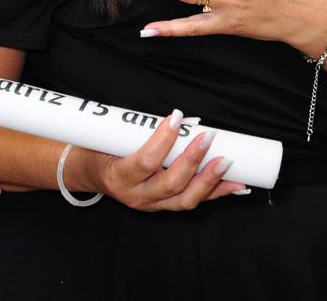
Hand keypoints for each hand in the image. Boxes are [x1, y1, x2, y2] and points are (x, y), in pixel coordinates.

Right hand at [73, 109, 246, 210]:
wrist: (91, 175)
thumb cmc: (100, 152)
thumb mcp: (112, 138)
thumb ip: (142, 131)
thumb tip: (185, 121)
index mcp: (119, 177)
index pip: (146, 161)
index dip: (163, 140)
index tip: (176, 118)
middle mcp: (136, 196)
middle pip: (171, 183)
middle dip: (193, 160)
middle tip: (208, 137)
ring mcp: (151, 205)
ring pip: (185, 199)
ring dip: (210, 180)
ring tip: (226, 162)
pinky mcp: (163, 207)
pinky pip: (192, 202)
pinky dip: (215, 193)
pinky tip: (235, 185)